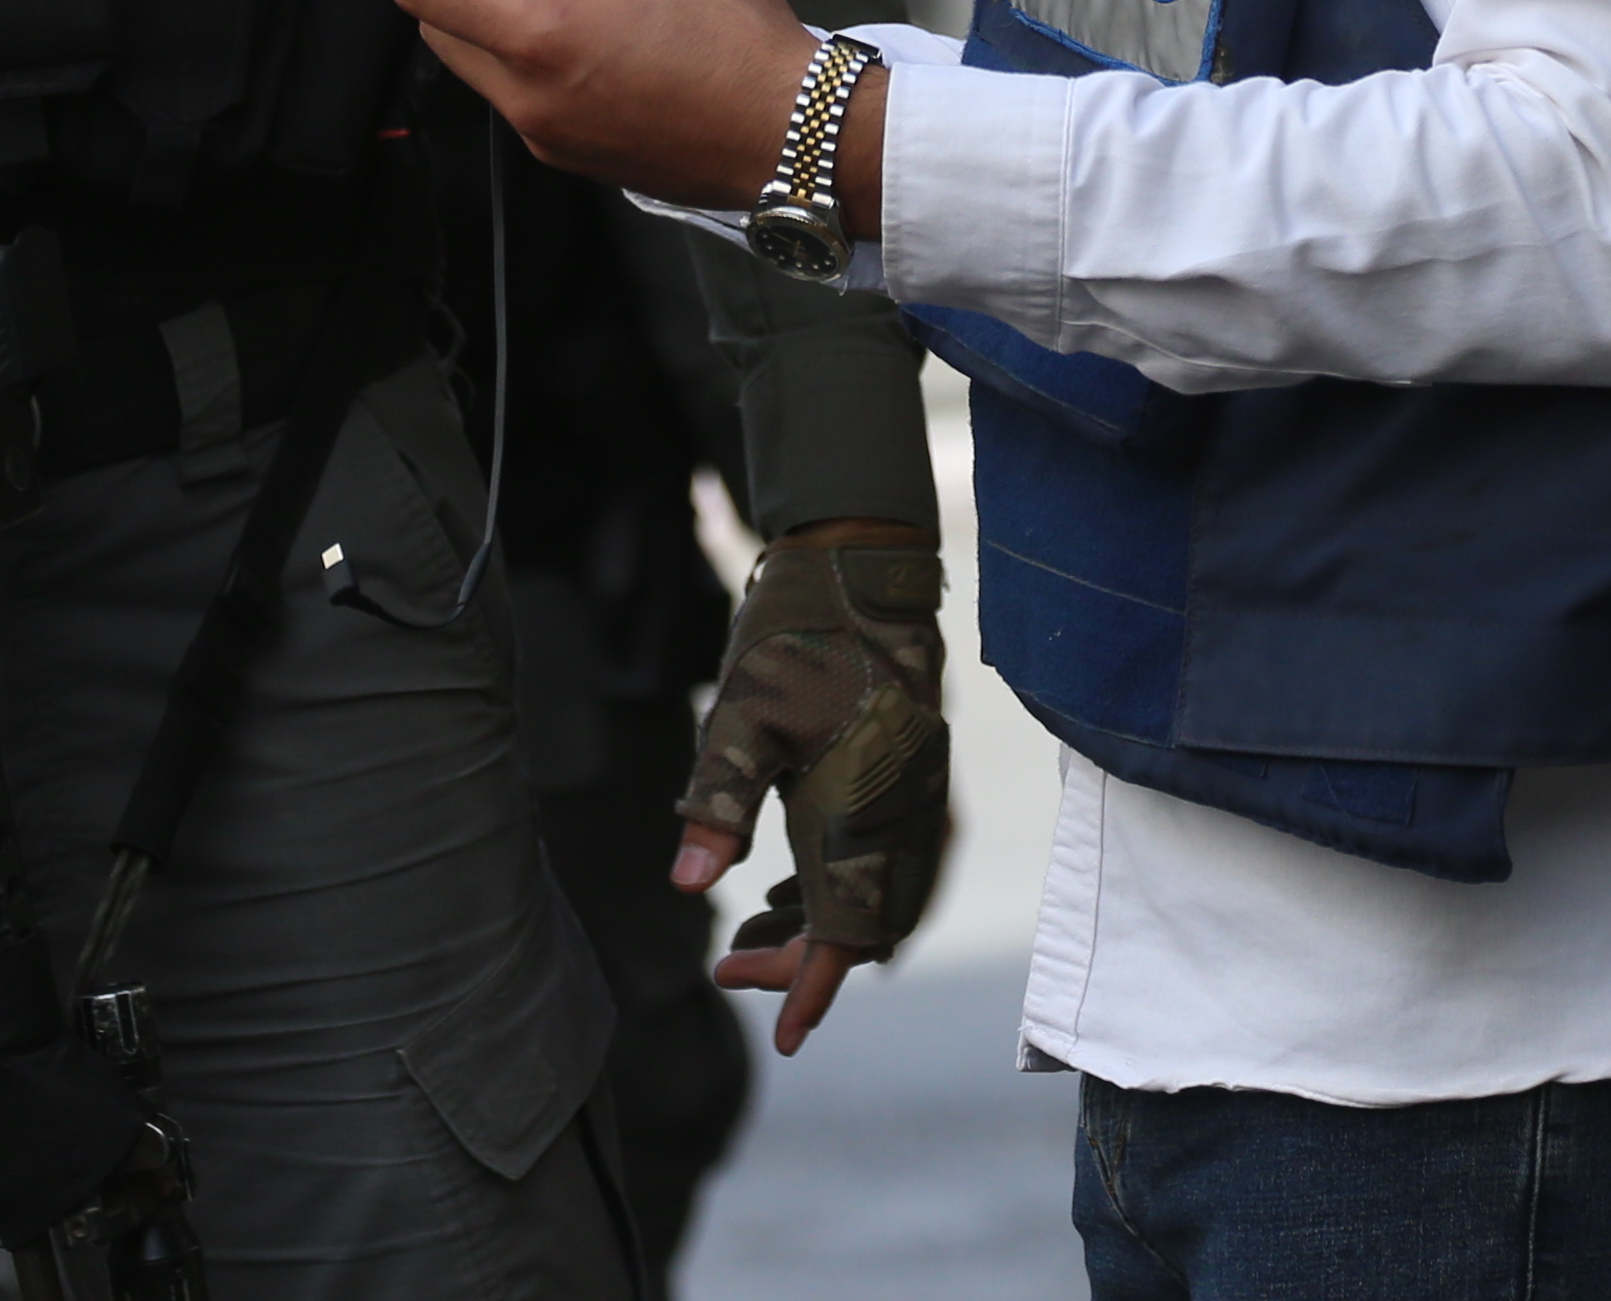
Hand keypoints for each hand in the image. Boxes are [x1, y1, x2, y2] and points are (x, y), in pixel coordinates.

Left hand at [345, 0, 872, 219]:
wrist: (794, 137)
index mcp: (538, 43)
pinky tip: (583, 12)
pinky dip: (530, 46)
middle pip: (442, 29)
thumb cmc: (734, 38)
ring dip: (495, 8)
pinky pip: (524, 93)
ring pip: (482, 64)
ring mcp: (549, 137)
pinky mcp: (578, 154)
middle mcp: (526, 102)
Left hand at [677, 528, 951, 1054]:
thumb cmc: (797, 637)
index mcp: (859, 813)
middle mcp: (900, 817)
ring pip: (882, 902)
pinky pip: (893, 867)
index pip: (844, 937)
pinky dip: (847, 894)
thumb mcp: (739, 716)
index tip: (786, 1041)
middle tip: (730, 966)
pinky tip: (790, 891)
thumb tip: (691, 888)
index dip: (811, 992)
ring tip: (750, 940)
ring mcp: (918, 799)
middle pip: (865, 932)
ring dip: (825, 932)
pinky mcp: (919, 780)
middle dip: (804, 965)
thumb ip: (716, 805)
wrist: (865, 569)